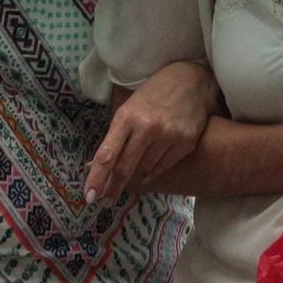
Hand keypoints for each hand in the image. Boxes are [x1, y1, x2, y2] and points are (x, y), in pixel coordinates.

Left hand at [85, 62, 218, 203]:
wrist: (192, 80)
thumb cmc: (153, 93)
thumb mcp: (128, 107)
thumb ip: (114, 136)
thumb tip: (93, 165)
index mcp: (127, 116)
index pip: (107, 155)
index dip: (96, 178)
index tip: (89, 196)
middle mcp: (147, 127)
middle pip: (125, 168)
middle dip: (113, 188)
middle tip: (106, 201)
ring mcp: (169, 136)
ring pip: (144, 170)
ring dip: (134, 179)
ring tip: (127, 184)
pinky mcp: (186, 142)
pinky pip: (162, 168)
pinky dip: (151, 173)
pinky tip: (145, 175)